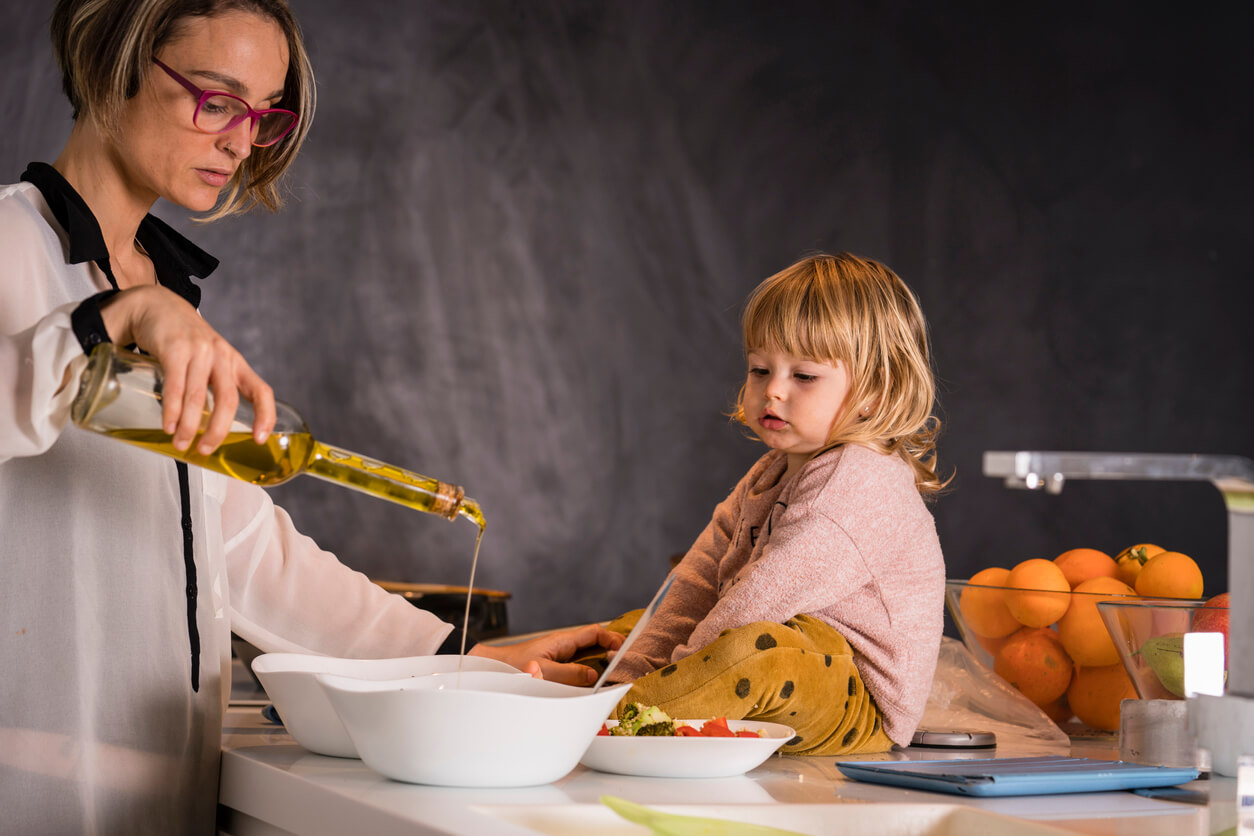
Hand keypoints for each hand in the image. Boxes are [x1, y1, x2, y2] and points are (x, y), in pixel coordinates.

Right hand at [99, 286, 274, 453]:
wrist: (155, 305)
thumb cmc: (184, 340)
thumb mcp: (209, 360)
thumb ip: (213, 386)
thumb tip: (210, 428)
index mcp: (235, 363)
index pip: (261, 391)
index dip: (265, 416)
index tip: (260, 439)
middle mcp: (222, 356)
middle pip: (228, 400)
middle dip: (218, 431)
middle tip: (205, 450)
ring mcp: (200, 351)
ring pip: (199, 397)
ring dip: (190, 426)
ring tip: (182, 443)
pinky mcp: (175, 348)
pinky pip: (176, 386)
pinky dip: (173, 410)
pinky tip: (169, 425)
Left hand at [469, 624, 623, 685]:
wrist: (492, 669)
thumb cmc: (513, 666)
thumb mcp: (544, 671)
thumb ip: (569, 674)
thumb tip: (594, 676)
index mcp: (562, 640)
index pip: (594, 632)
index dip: (612, 638)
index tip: (623, 651)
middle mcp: (563, 646)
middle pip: (595, 643)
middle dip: (611, 650)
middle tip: (626, 663)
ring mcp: (559, 656)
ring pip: (587, 656)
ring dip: (601, 664)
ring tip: (616, 675)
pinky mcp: (554, 667)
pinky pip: (577, 667)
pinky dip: (588, 673)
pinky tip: (594, 684)